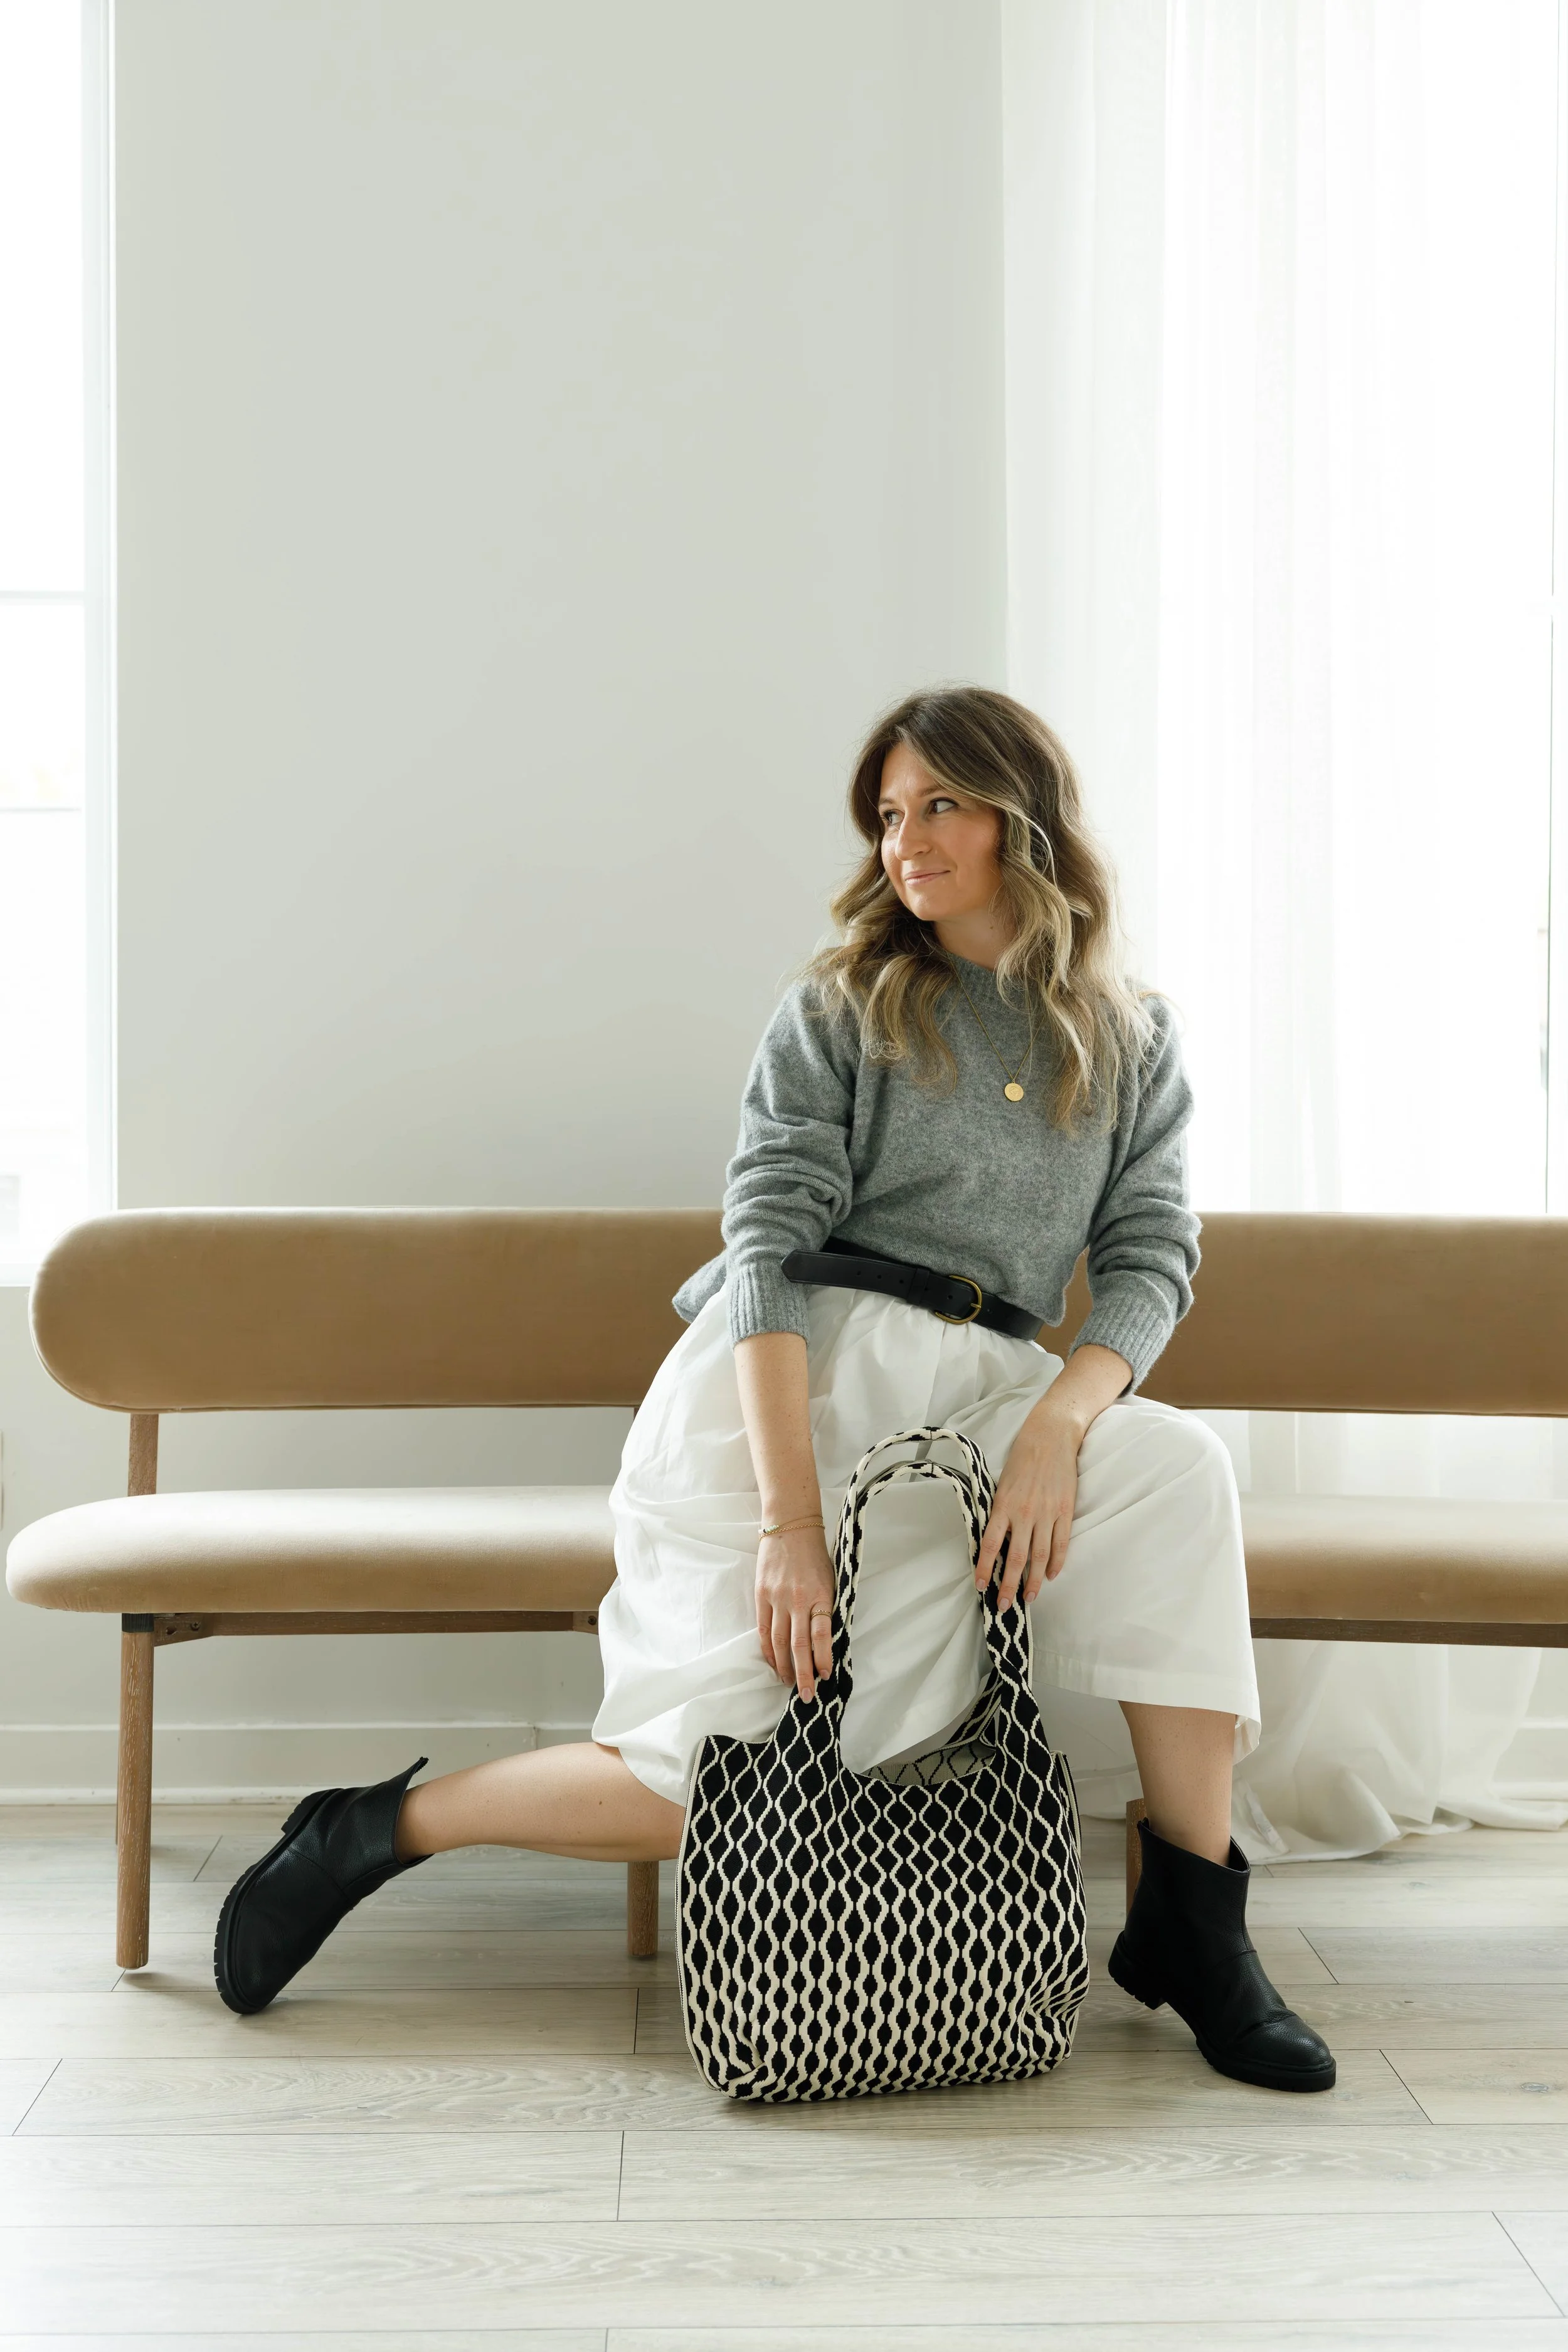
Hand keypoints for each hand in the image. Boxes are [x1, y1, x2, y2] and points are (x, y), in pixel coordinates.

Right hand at [756, 1524, 835, 1700]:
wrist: (790, 1524)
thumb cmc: (815, 1553)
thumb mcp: (830, 1578)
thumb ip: (826, 1606)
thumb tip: (826, 1639)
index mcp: (820, 1595)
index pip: (821, 1635)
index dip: (822, 1658)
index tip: (825, 1677)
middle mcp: (798, 1599)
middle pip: (798, 1645)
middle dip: (802, 1673)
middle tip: (805, 1695)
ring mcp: (777, 1598)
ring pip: (778, 1641)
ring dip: (784, 1666)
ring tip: (788, 1683)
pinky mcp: (761, 1595)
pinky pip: (763, 1629)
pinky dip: (767, 1650)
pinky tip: (773, 1663)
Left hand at [973, 1400, 1084, 1609]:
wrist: (1051, 1437)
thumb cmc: (1022, 1458)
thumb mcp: (1003, 1483)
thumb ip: (1000, 1511)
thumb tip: (995, 1539)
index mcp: (1003, 1505)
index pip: (990, 1544)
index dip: (984, 1567)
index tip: (980, 1586)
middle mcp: (1024, 1513)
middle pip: (1015, 1558)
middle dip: (1008, 1585)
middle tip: (1004, 1606)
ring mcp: (1047, 1513)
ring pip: (1039, 1556)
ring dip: (1033, 1580)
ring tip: (1028, 1598)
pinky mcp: (1065, 1511)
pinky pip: (1060, 1543)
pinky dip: (1055, 1563)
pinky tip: (1050, 1576)